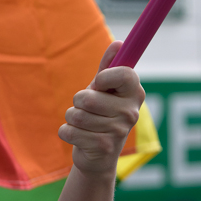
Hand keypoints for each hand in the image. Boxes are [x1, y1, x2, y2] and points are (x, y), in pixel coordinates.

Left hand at [58, 41, 144, 176]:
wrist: (99, 156)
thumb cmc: (101, 115)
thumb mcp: (104, 90)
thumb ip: (108, 67)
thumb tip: (118, 43)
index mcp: (134, 93)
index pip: (123, 74)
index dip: (103, 77)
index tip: (99, 84)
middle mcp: (131, 112)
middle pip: (87, 97)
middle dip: (78, 102)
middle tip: (87, 109)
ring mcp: (118, 131)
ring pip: (75, 115)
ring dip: (71, 118)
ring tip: (82, 124)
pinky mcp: (102, 148)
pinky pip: (68, 131)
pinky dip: (66, 132)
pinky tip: (78, 137)